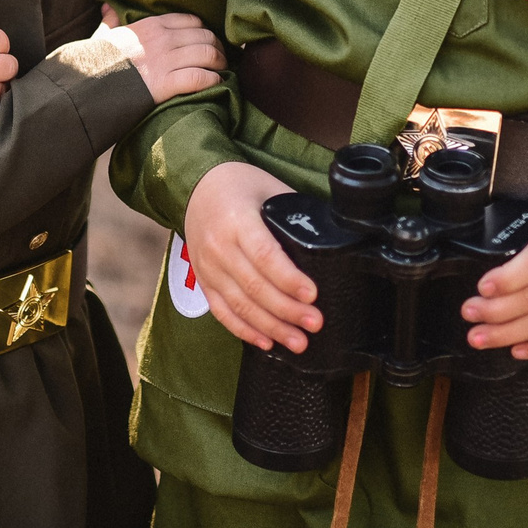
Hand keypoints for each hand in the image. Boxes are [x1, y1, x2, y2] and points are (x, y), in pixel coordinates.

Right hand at [95, 8, 224, 102]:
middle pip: (204, 36)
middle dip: (217, 47)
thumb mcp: (101, 37)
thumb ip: (110, 22)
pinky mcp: (166, 83)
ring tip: (222, 71)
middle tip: (220, 58)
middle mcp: (161, 39)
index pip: (190, 20)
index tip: (207, 41)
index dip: (204, 31)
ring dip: (219, 63)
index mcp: (150, 25)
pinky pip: (200, 77)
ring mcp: (165, 60)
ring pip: (207, 54)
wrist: (87, 86)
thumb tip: (107, 7)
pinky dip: (212, 80)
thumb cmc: (94, 63)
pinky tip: (215, 84)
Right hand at [183, 161, 320, 352]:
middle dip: (287, 310)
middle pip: (254, 286)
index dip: (289, 278)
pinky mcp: (204, 281)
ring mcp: (209, 267)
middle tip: (314, 324)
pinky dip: (244, 330)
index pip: (264, 255)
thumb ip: (294, 214)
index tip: (312, 294)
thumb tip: (332, 236)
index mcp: (238, 220)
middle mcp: (220, 246)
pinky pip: (222, 311)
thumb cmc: (239, 185)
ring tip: (298, 342)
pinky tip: (266, 342)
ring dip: (270, 327)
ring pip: (240, 305)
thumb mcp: (269, 188)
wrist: (195, 186)